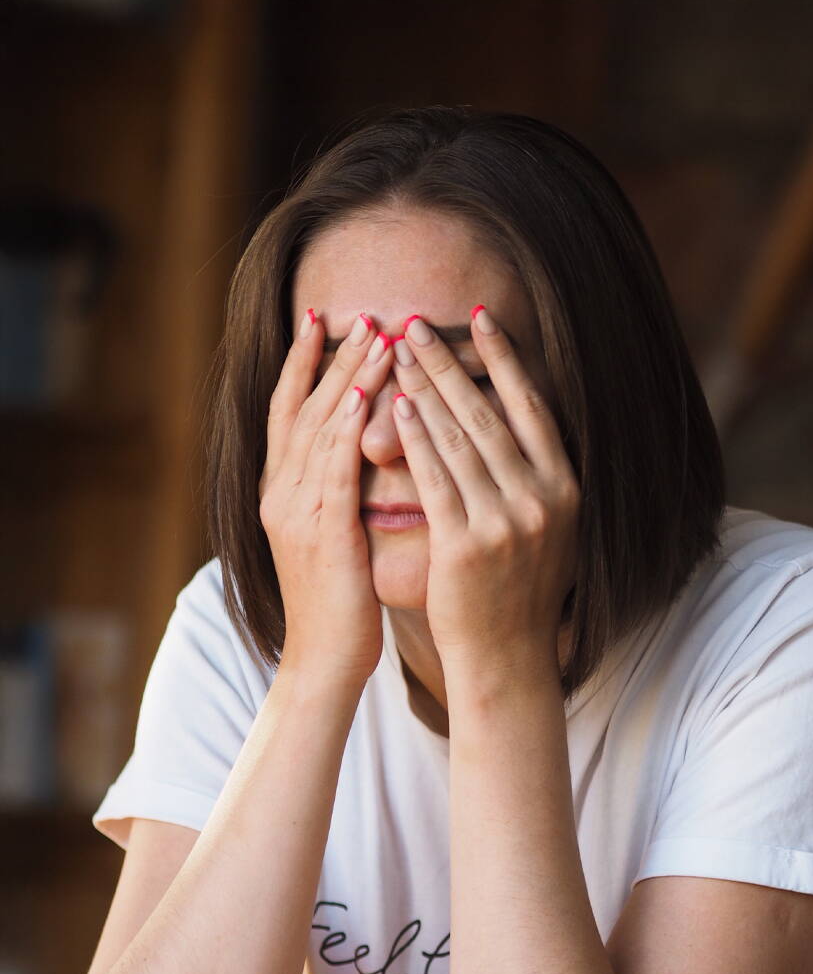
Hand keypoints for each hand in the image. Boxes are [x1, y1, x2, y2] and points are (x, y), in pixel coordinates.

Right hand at [260, 309, 392, 688]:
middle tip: (359, 310)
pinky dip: (345, 429)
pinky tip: (362, 396)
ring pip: (318, 429)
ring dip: (345, 378)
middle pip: (301, 408)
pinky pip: (333, 471)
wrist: (324, 663)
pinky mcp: (321, 534)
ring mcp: (296, 512)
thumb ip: (339, 495)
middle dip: (330, 356)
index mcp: (282, 493)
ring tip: (372, 334)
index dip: (304, 363)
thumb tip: (362, 458)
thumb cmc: (341, 606)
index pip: (290, 412)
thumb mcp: (336, 539)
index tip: (323, 319)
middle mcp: (280, 494)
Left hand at [389, 305, 579, 681]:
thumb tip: (517, 420)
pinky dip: (415, 438)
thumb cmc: (518, 593)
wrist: (507, 658)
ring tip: (396, 352)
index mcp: (566, 488)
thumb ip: (537, 477)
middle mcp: (544, 498)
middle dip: (448, 364)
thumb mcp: (548, 530)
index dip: (505, 360)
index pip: (533, 407)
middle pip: (489, 414)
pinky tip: (396, 406)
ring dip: (424, 389)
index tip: (480, 319)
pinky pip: (436, 478)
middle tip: (415, 324)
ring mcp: (507, 521)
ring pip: (460, 438)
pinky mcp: (467, 544)